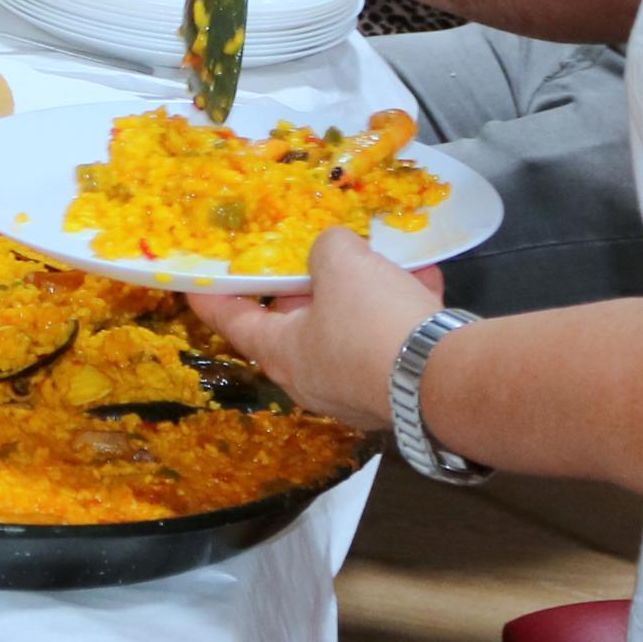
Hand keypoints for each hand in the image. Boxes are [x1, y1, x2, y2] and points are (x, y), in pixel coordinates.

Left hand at [183, 233, 446, 434]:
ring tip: (385, 260)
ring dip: (367, 293)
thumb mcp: (341, 264)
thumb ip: (326, 249)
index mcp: (282, 353)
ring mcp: (357, 390)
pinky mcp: (399, 392)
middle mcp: (313, 379)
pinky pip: (393, 342)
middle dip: (308, 287)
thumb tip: (333, 251)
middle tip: (313, 257)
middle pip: (298, 324)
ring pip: (352, 330)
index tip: (196, 285)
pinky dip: (403, 310)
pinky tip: (424, 281)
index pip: (233, 321)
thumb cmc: (372, 321)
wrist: (446, 379)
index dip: (213, 298)